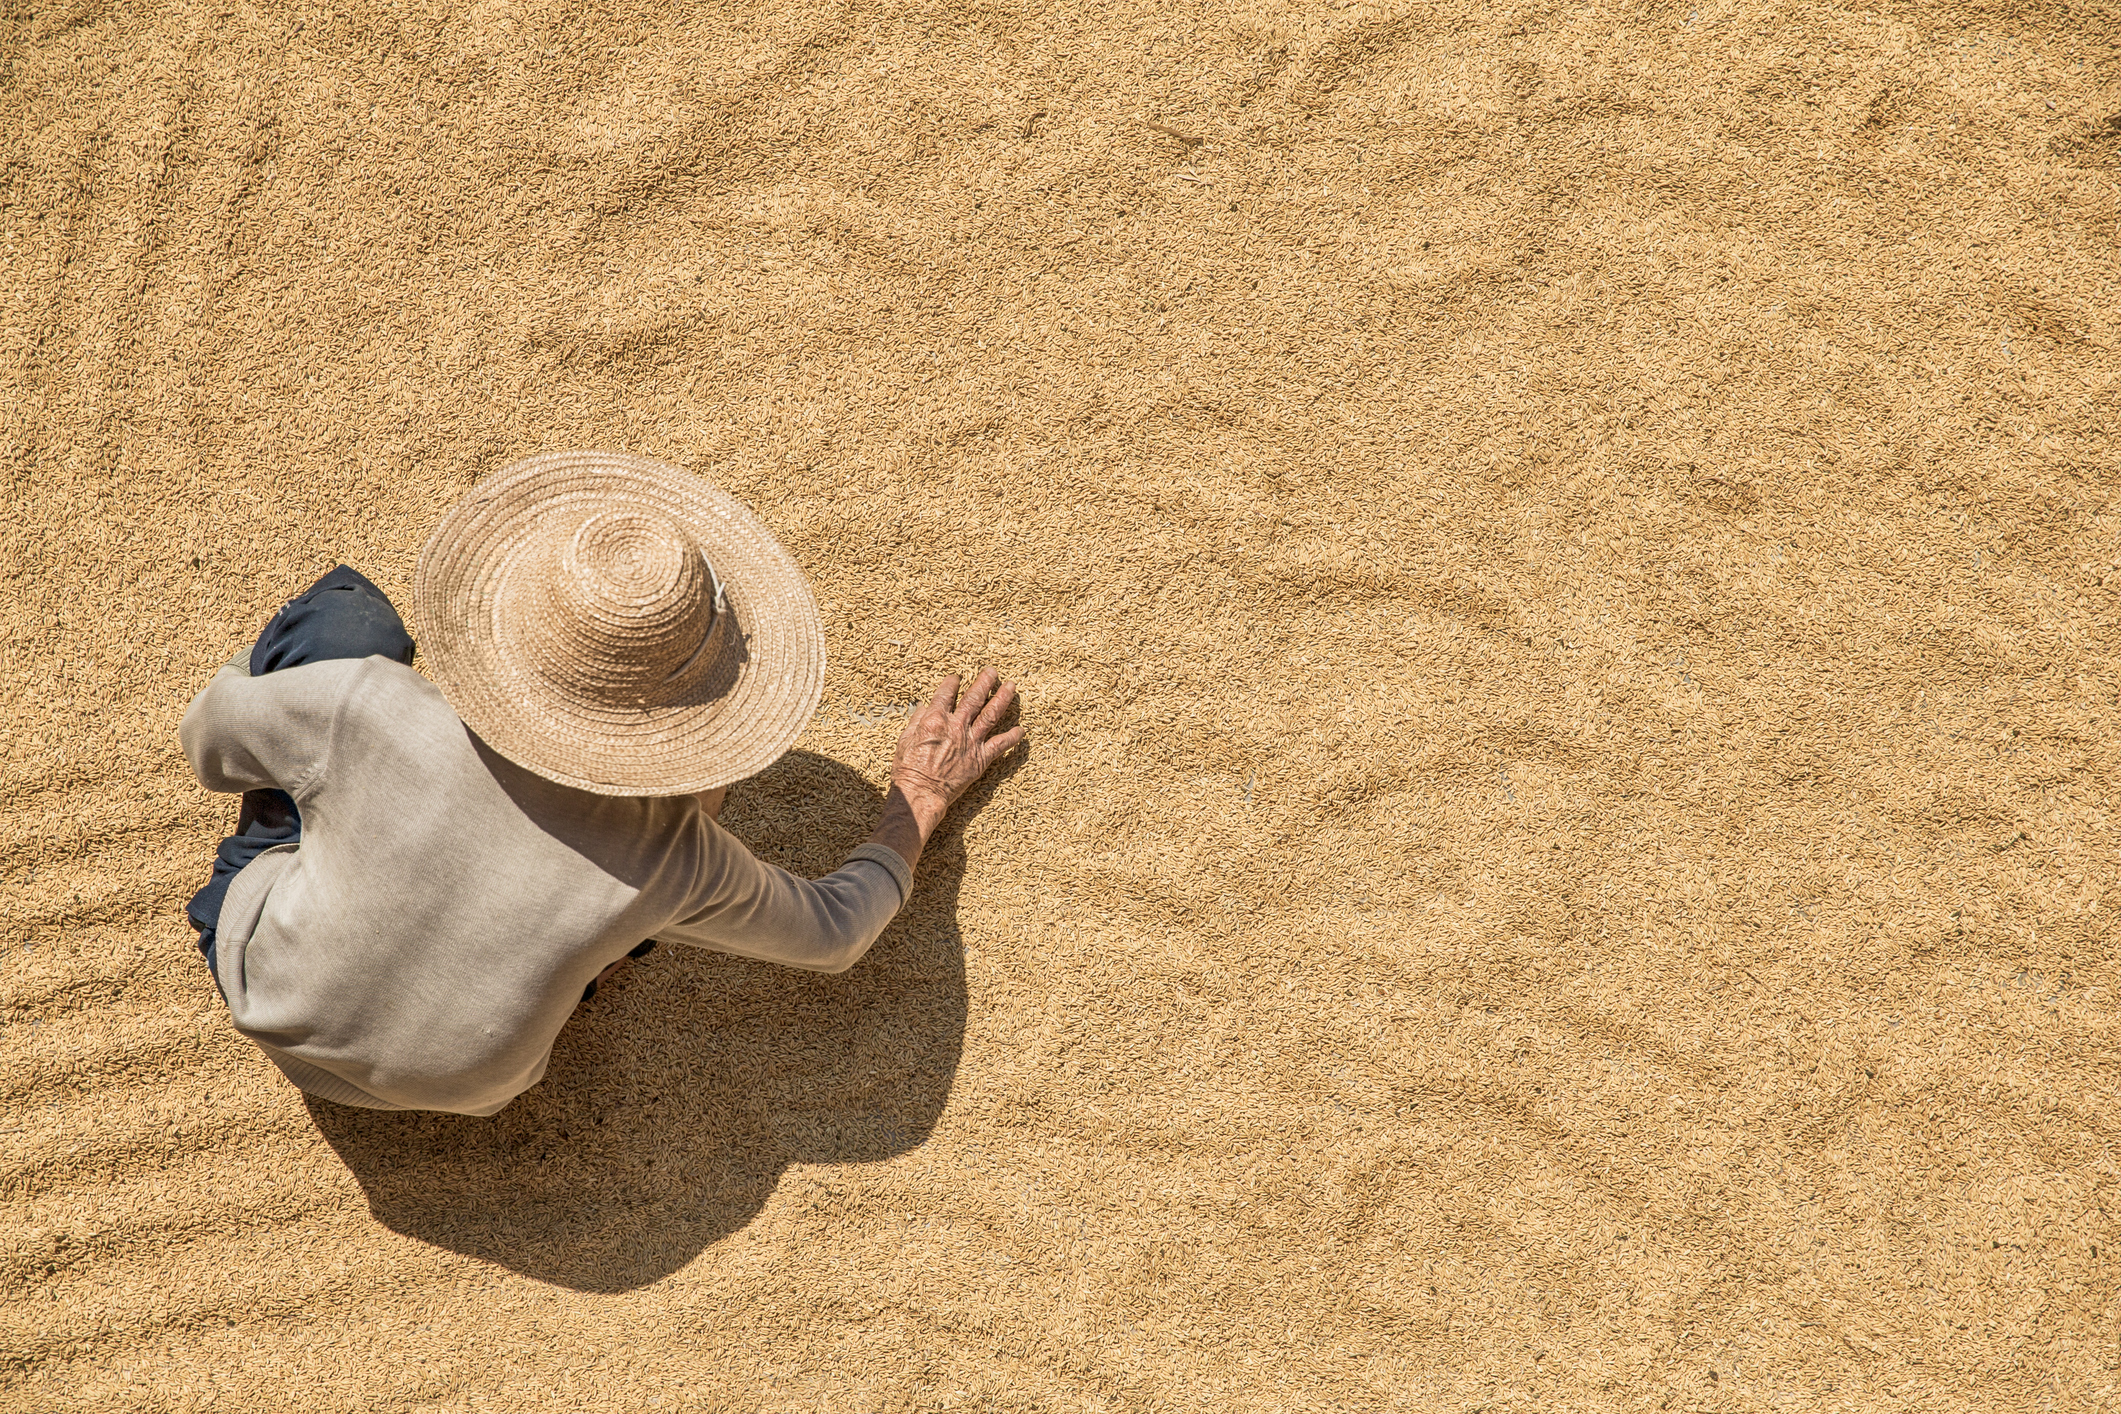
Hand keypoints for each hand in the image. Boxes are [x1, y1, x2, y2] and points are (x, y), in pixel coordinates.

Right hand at [891, 668, 1024, 837]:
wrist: (921, 792)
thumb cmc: (908, 768)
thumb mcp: (905, 739)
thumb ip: (917, 720)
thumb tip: (925, 706)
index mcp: (935, 719)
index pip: (946, 693)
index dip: (952, 683)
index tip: (957, 677)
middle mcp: (956, 726)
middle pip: (974, 698)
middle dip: (984, 682)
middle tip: (993, 672)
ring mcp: (971, 742)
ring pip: (991, 715)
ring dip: (1002, 698)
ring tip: (1011, 686)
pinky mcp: (981, 759)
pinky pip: (1001, 745)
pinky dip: (1012, 737)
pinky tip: (1021, 730)